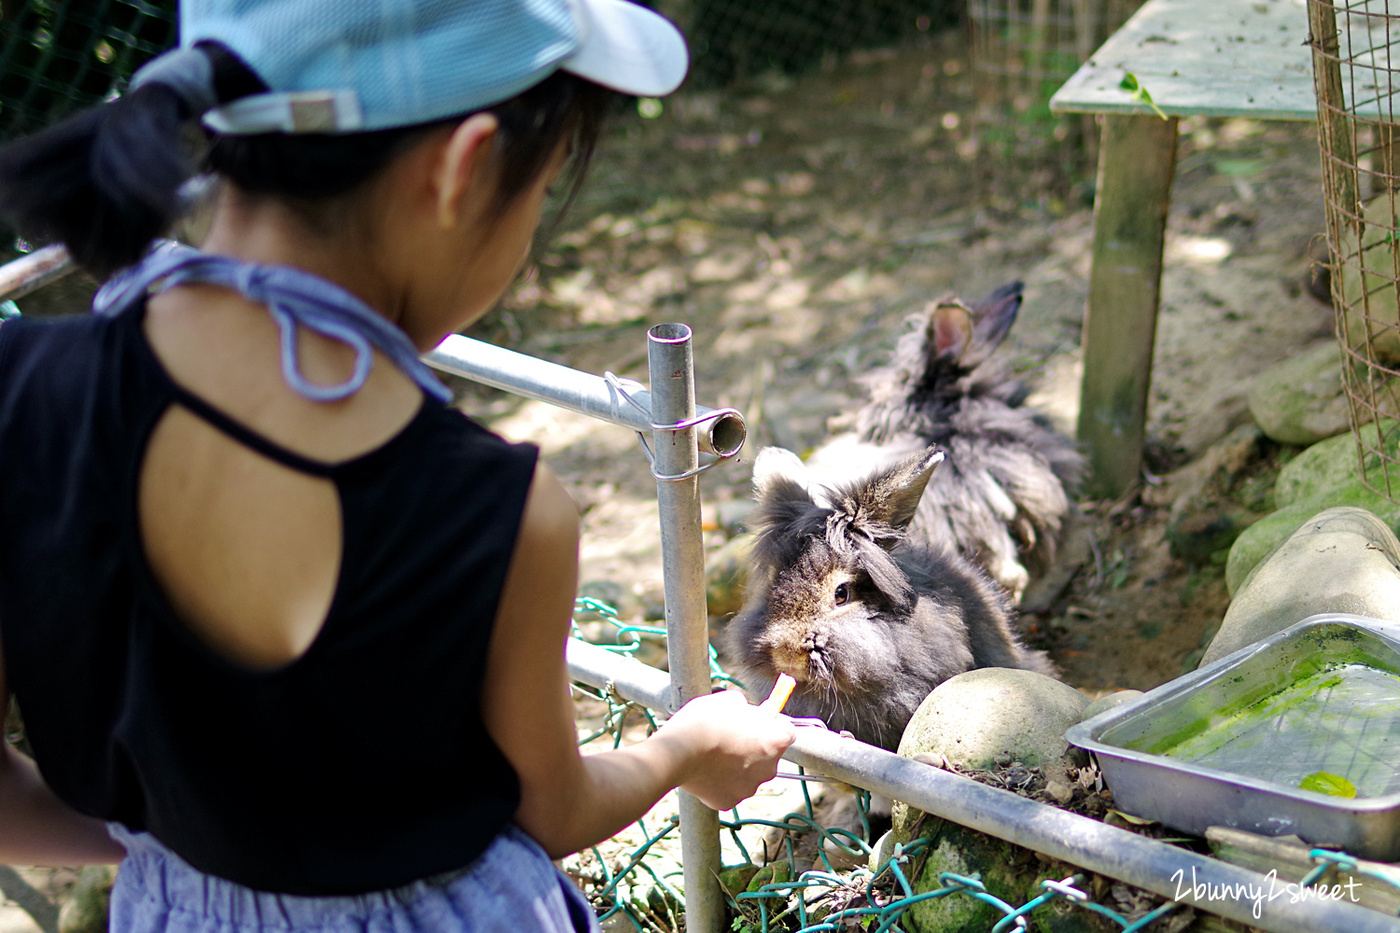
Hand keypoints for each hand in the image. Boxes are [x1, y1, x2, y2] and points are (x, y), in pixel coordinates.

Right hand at [655, 689, 795, 811]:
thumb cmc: (703, 721)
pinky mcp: (729, 802)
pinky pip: (729, 789)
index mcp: (776, 741)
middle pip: (768, 755)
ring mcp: (749, 788)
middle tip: (732, 736)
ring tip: (713, 754)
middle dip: (755, 746)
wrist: (676, 752)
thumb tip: (744, 709)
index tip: (760, 720)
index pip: (787, 731)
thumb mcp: (727, 700)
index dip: (773, 724)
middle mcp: (769, 769)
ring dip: (738, 765)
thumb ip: (744, 706)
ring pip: (748, 774)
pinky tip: (705, 770)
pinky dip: (720, 782)